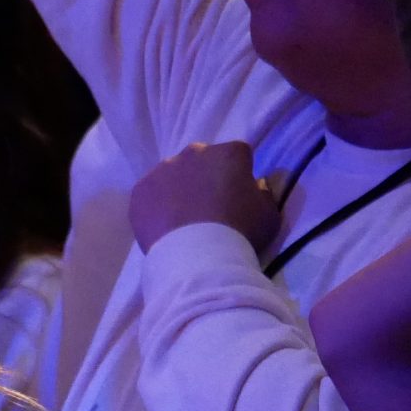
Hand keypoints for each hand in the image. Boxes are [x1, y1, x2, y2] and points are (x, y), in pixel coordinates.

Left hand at [129, 141, 279, 251]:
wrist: (197, 257)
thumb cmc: (240, 234)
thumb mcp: (269, 214)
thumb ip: (263, 193)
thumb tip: (255, 185)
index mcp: (229, 154)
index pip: (237, 155)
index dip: (238, 174)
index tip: (237, 194)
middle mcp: (194, 153)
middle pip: (202, 159)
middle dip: (206, 176)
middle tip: (208, 205)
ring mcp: (163, 169)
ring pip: (173, 174)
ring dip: (179, 188)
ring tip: (183, 218)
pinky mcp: (141, 189)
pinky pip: (151, 192)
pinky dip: (156, 204)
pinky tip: (164, 225)